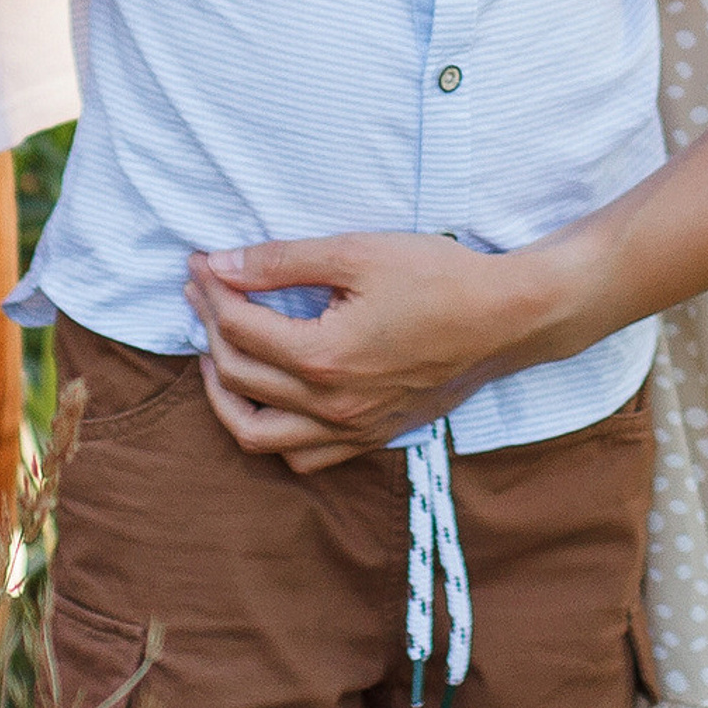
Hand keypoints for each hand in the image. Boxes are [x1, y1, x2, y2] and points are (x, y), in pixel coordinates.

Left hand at [183, 230, 547, 466]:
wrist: (507, 319)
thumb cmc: (438, 277)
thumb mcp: (358, 252)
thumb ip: (283, 261)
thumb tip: (222, 264)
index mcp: (324, 358)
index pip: (240, 328)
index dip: (212, 292)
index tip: (199, 263)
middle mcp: (331, 406)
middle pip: (238, 376)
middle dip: (209, 328)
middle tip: (203, 289)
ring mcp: (351, 430)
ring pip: (258, 435)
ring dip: (225, 395)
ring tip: (216, 353)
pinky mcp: (370, 437)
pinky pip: (302, 456)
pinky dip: (271, 433)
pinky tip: (267, 397)